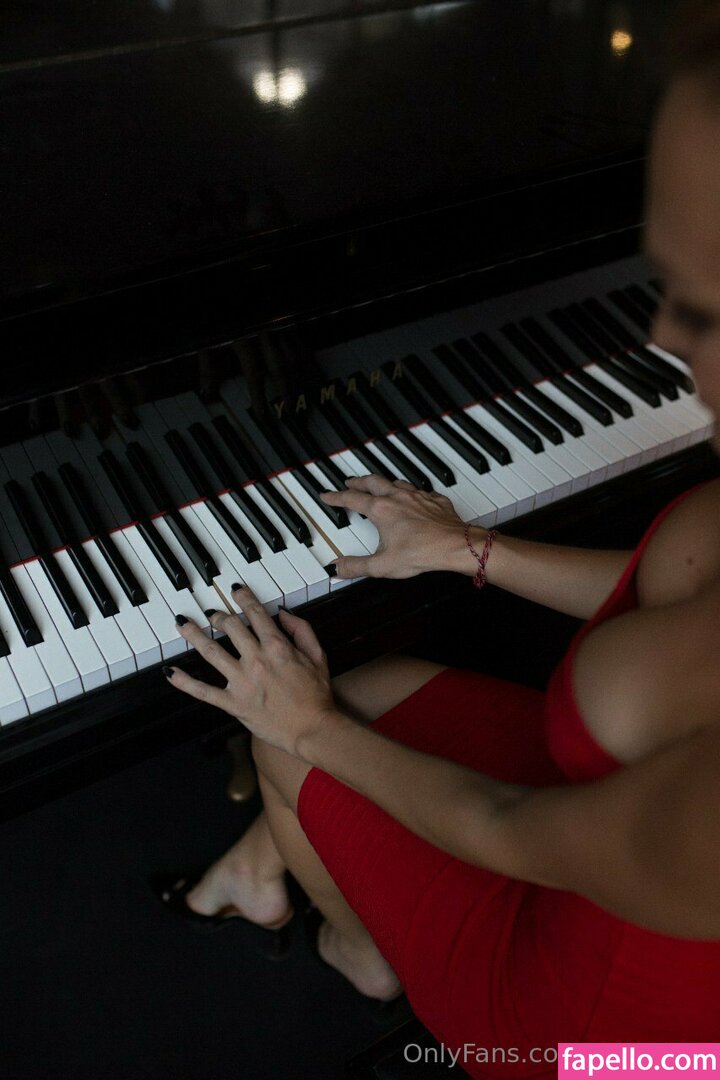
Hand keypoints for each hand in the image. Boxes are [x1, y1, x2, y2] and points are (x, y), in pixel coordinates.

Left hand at [166, 585, 336, 755]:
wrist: (312, 729)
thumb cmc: (316, 696)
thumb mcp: (318, 656)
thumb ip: (302, 630)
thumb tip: (284, 614)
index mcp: (277, 647)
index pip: (255, 614)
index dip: (243, 598)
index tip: (235, 590)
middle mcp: (256, 660)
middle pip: (231, 628)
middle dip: (220, 616)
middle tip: (212, 613)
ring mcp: (241, 682)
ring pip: (211, 652)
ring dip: (194, 635)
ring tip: (182, 624)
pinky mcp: (233, 703)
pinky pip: (203, 691)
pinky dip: (185, 682)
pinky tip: (170, 673)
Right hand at [320, 474, 466, 579]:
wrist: (454, 546)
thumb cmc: (421, 553)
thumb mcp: (381, 565)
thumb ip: (355, 566)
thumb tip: (337, 568)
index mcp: (381, 510)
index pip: (351, 499)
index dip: (336, 497)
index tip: (327, 495)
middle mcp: (397, 497)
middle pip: (372, 482)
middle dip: (358, 482)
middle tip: (350, 482)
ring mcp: (417, 496)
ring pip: (395, 482)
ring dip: (383, 483)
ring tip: (378, 486)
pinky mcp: (434, 500)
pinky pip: (419, 490)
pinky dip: (410, 492)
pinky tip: (411, 498)